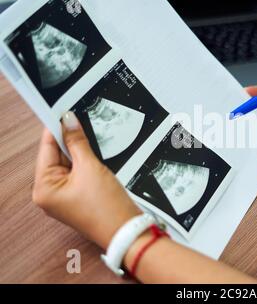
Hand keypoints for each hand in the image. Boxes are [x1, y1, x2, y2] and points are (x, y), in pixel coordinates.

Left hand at [32, 112, 140, 249]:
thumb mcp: (90, 168)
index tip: (63, 110)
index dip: (55, 127)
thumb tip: (69, 121)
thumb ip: (78, 142)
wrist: (127, 231)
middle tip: (81, 120)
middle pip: (57, 155)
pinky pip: (78, 172)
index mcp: (43, 188)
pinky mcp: (78, 196)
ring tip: (91, 139)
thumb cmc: (106, 209)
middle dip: (70, 139)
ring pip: (69, 162)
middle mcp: (49, 193)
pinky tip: (95, 154)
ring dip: (80, 150)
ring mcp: (64, 196)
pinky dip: (86, 161)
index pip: (46, 148)